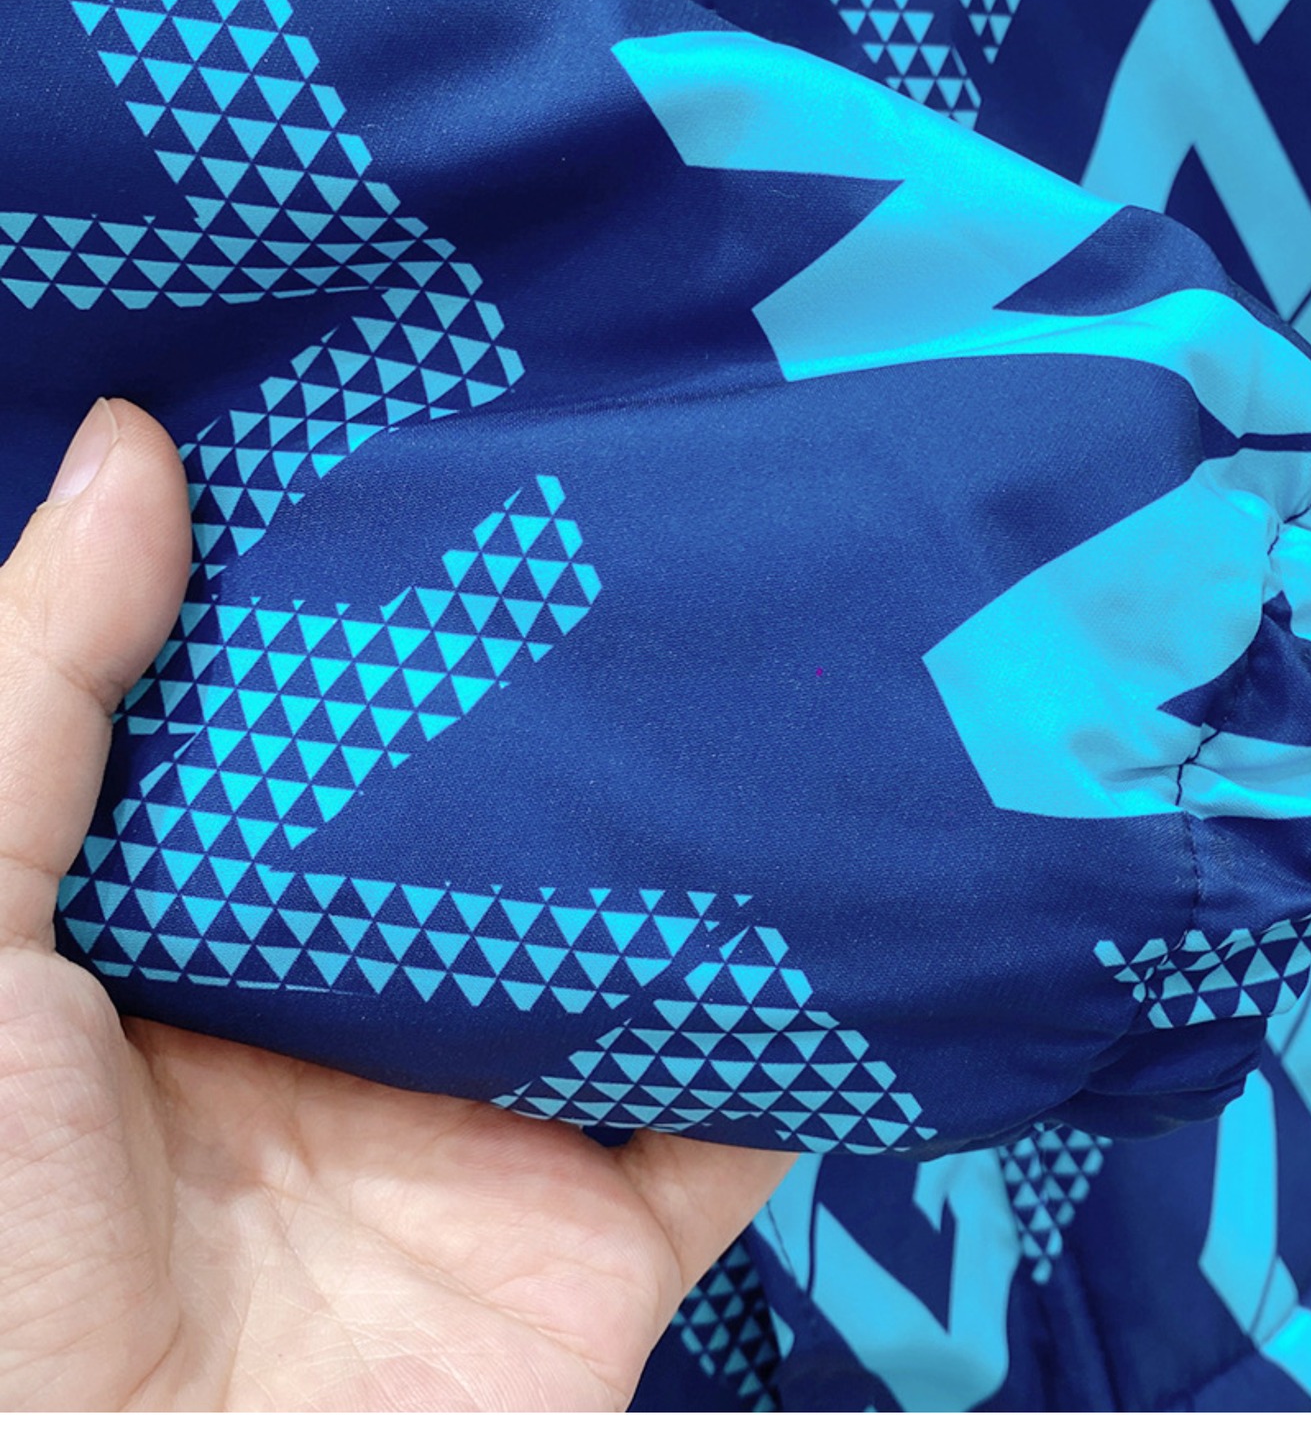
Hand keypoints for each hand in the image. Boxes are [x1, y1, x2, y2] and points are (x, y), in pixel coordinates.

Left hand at [0, 400, 791, 1410]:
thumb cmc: (1, 1221)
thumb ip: (34, 692)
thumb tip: (129, 446)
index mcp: (215, 931)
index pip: (330, 734)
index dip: (387, 607)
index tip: (469, 454)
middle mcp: (366, 1006)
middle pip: (501, 826)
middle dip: (569, 698)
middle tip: (660, 515)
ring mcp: (495, 1114)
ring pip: (638, 934)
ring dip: (708, 826)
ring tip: (788, 642)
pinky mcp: (608, 1220)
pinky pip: (742, 1092)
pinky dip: (813, 1007)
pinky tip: (867, 865)